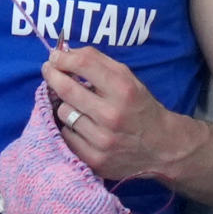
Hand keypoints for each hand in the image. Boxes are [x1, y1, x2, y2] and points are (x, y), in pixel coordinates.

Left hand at [41, 46, 195, 181]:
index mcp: (124, 90)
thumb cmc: (139, 107)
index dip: (63, 57)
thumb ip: (98, 62)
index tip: (54, 57)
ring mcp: (102, 140)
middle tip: (50, 71)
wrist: (162, 148)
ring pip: (64, 112)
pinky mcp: (94, 160)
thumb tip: (65, 53)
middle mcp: (112, 115)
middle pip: (66, 89)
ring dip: (67, 106)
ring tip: (79, 107)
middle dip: (53, 76)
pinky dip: (71, 128)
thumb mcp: (128, 79)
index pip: (83, 64)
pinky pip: (66, 136)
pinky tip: (83, 127)